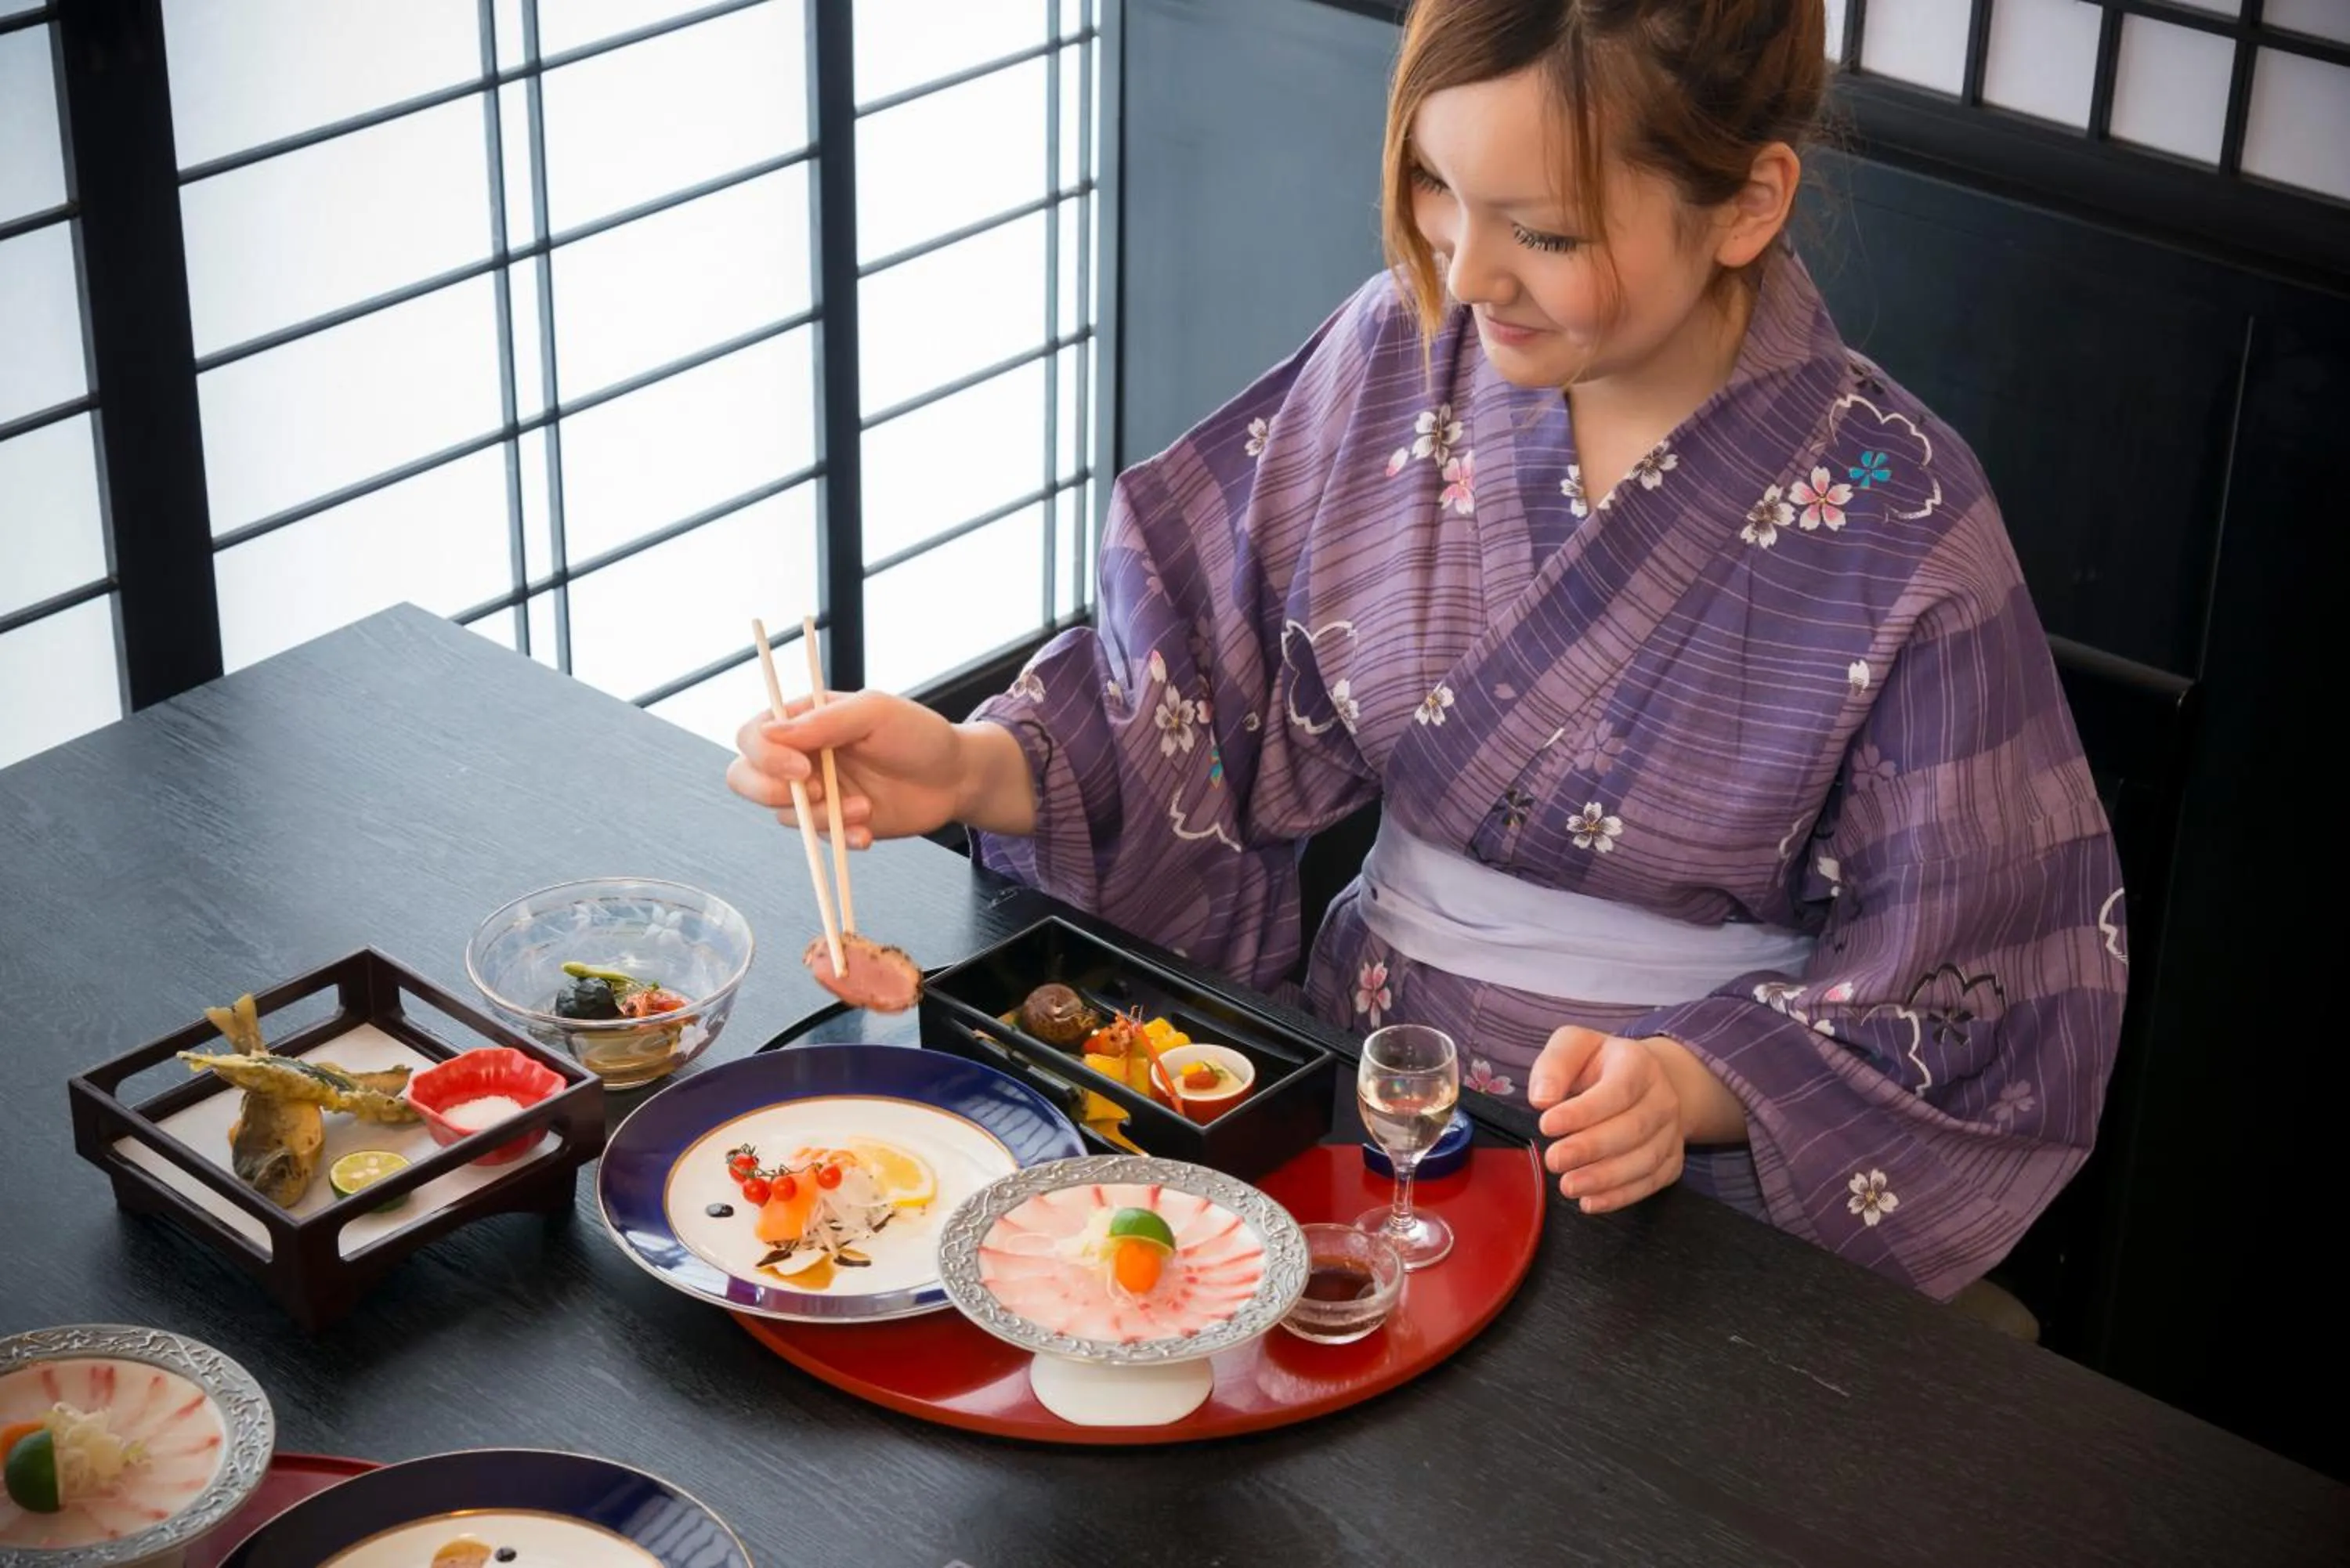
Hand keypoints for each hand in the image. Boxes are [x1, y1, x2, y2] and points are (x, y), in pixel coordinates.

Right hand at [727, 691, 981, 846]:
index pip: (753, 735)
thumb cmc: (918, 734)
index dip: (765, 755)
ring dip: (820, 817)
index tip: (802, 767)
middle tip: (821, 791)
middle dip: (772, 792)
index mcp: (804, 721)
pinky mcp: (834, 822)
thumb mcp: (875, 713)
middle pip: (744, 777)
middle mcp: (800, 756)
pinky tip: (867, 831)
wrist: (955, 777)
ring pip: (781, 814)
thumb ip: (824, 721)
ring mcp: (815, 792)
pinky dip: (840, 837)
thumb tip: (772, 731)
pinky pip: (815, 838)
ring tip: (864, 807)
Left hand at [1527, 1026, 1684, 1213]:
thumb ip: (1555, 1065)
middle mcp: (1663, 1098)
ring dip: (1605, 1178)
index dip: (1584, 1111)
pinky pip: (1652, 1182)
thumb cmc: (1600, 1064)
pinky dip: (1621, 1196)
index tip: (1546, 1125)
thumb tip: (1542, 1099)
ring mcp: (1672, 1131)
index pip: (1617, 1090)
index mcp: (1638, 1063)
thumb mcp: (1574, 1045)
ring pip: (1645, 1160)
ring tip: (1568, 1186)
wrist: (1648, 1080)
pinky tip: (1591, 1202)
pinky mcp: (1672, 1159)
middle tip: (1553, 1160)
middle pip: (1633, 1128)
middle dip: (1591, 1148)